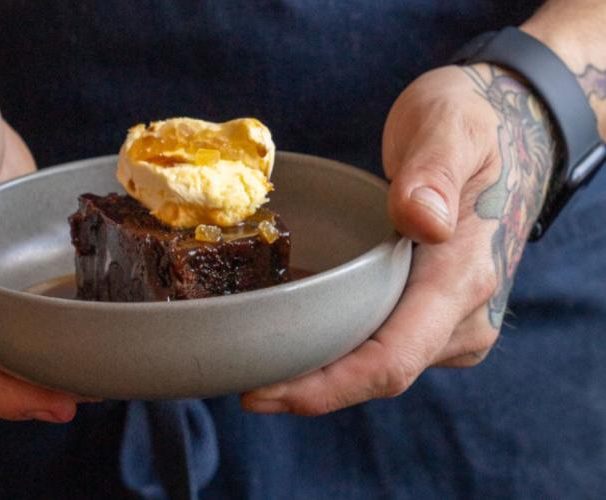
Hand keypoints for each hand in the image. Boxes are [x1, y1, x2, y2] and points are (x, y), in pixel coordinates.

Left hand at [242, 64, 555, 414]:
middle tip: (240, 383)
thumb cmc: (471, 124)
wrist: (511, 134)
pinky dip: (335, 352)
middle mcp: (464, 316)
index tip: (262, 394)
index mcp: (464, 276)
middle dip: (308, 388)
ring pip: (377, 367)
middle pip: (377, 375)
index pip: (393, 360)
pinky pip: (381, 347)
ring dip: (319, 374)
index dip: (326, 388)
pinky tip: (294, 341)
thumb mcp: (451, 124)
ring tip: (257, 365)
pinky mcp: (435, 316)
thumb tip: (421, 218)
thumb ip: (435, 169)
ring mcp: (452, 322)